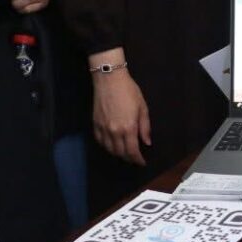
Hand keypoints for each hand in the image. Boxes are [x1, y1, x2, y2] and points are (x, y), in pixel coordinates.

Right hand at [90, 51, 149, 165]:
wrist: (109, 79)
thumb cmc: (129, 91)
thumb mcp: (142, 107)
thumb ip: (145, 127)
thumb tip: (147, 142)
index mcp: (128, 127)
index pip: (132, 151)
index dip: (137, 160)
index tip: (142, 162)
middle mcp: (115, 131)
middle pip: (121, 153)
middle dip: (129, 158)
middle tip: (134, 158)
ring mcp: (103, 129)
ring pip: (109, 149)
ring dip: (118, 154)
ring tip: (124, 153)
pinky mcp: (95, 124)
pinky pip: (100, 141)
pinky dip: (106, 146)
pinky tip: (112, 145)